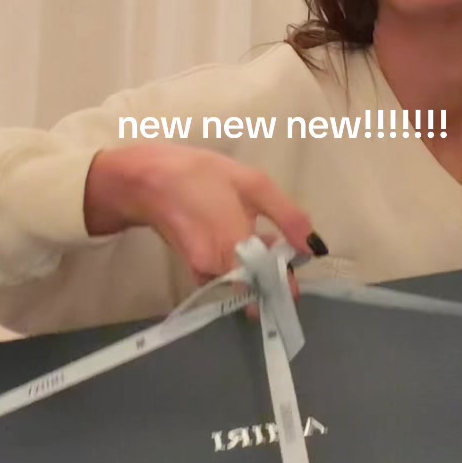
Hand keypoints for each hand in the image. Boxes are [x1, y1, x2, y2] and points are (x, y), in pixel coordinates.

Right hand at [83, 144, 324, 283]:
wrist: (145, 180)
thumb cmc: (200, 176)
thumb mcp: (253, 185)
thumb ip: (288, 217)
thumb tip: (316, 247)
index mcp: (237, 250)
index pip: (273, 286)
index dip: (288, 282)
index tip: (297, 269)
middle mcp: (220, 272)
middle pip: (260, 286)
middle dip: (274, 272)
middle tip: (282, 245)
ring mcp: (204, 274)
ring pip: (244, 281)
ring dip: (258, 265)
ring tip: (262, 235)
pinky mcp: (194, 270)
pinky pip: (227, 274)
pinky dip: (238, 262)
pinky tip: (239, 235)